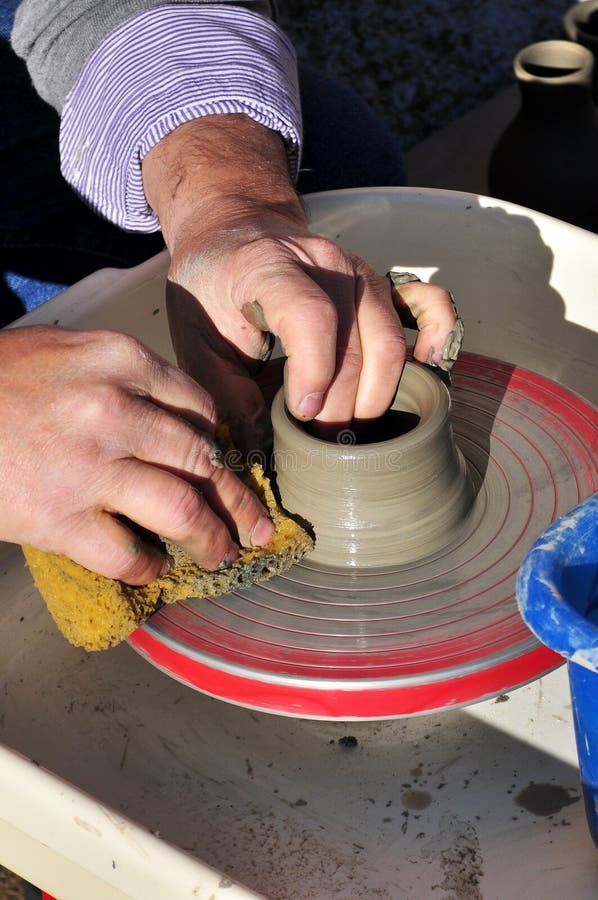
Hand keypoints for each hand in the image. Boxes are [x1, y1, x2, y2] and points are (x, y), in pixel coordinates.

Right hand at [0, 327, 273, 582]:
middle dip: (238, 500)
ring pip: (182, 510)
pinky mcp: (61, 518)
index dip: (220, 443)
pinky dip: (149, 566)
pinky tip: (156, 569)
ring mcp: (92, 466)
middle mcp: (117, 410)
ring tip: (224, 554)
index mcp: (120, 361)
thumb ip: (122, 376)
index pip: (198, 407)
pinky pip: (127, 553)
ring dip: (212, 538)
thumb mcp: (66, 351)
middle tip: (257, 525)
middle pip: (203, 460)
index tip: (227, 465)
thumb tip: (170, 418)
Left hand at [143, 116, 459, 444]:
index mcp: (271, 266)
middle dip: (340, 405)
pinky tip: (418, 372)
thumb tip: (257, 446)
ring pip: (389, 340)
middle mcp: (326, 262)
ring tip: (348, 429)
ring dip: (374, 394)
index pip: (310, 315)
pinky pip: (427, 304)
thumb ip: (222, 391)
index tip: (303, 414)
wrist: (236, 233)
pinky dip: (434, 339)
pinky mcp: (380, 284)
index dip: (315, 372)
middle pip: (354, 343)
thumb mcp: (195, 338)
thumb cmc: (212, 287)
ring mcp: (360, 271)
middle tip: (318, 443)